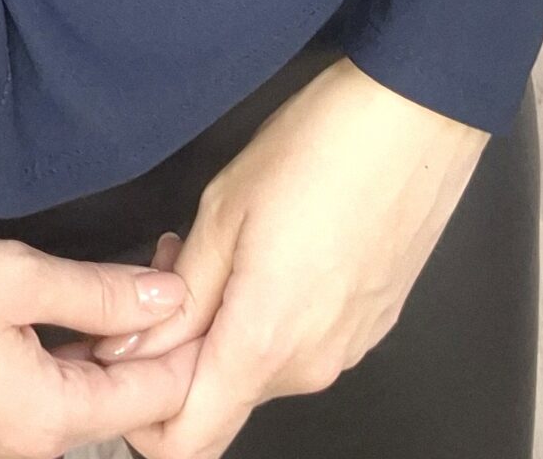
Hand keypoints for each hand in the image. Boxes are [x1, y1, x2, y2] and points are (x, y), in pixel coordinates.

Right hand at [0, 222, 199, 458]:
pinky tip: (77, 308)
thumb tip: (170, 297)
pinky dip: (73, 352)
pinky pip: (46, 391)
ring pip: (84, 394)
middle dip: (152, 340)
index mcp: (50, 419)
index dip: (189, 344)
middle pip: (121, 400)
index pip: (155, 399)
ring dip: (111, 343)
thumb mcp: (20, 278)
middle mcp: (30, 443)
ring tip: (130, 281)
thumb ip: (102, 291)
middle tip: (164, 270)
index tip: (200, 287)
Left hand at [88, 57, 488, 458]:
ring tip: (222, 243)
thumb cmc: (323, 148)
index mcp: (264, 344)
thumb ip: (179, 295)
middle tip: (171, 266)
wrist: (417, 115)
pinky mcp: (370, 324)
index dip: (141, 413)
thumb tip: (132, 347)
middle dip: (182, 346)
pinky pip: (304, 342)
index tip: (126, 353)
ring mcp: (347, 348)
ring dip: (228, 323)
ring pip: (262, 366)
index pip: (187, 444)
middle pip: (221, 398)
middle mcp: (310, 365)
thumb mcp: (224, 210)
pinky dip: (272, 312)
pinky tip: (271, 246)